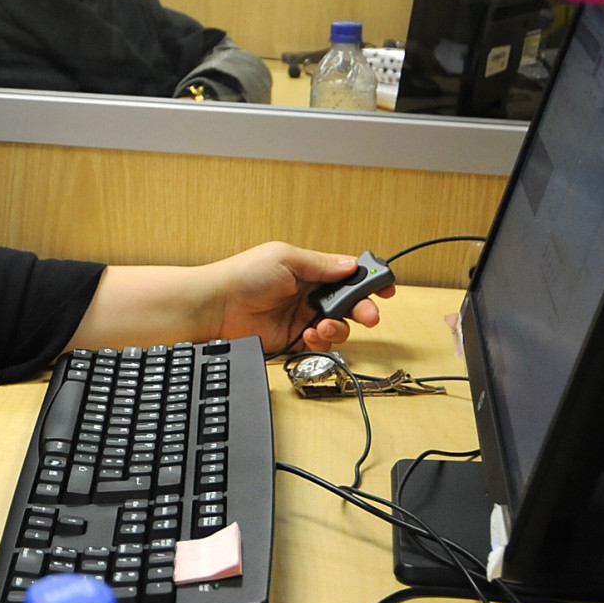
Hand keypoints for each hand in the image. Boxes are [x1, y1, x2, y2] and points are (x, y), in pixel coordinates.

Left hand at [197, 242, 387, 353]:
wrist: (216, 307)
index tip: (387, 288)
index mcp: (309, 269)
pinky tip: (309, 334)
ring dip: (339, 327)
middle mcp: (308, 293)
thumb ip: (322, 265)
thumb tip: (351, 265)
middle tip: (370, 316)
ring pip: (338, 326)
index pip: (346, 274)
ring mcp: (301, 317)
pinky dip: (321, 341)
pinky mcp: (292, 339)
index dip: (368, 281)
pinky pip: (319, 344)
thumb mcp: (287, 258)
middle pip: (349, 303)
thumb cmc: (244, 275)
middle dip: (363, 309)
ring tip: (323, 325)